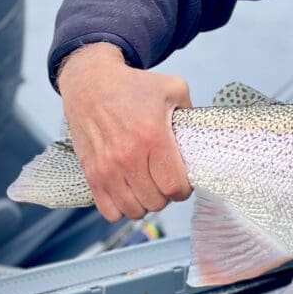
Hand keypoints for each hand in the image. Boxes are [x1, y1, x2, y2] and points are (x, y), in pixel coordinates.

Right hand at [57, 42, 193, 221]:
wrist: (91, 83)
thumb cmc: (134, 86)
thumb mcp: (174, 88)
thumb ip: (192, 113)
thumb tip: (201, 136)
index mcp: (153, 137)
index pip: (174, 187)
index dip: (184, 190)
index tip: (184, 181)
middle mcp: (128, 157)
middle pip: (155, 202)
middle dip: (167, 196)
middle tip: (166, 181)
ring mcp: (106, 168)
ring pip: (133, 210)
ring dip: (145, 203)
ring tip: (149, 187)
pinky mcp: (90, 173)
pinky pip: (108, 210)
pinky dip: (121, 208)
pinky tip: (129, 193)